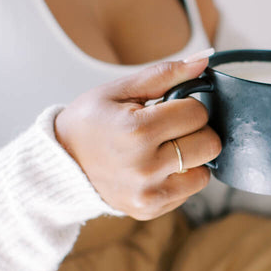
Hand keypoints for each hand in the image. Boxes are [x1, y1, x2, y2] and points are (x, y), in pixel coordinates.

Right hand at [54, 55, 221, 219]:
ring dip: (191, 158)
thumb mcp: (119, 90)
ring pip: (204, 173)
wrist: (61, 163)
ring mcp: (148, 194)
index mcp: (137, 131)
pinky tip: (155, 168)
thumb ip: (164, 74)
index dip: (187, 105)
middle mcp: (145, 167)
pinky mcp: (151, 209)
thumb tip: (203, 61)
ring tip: (163, 150)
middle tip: (169, 129)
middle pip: (209, 144)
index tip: (168, 109)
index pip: (197, 113)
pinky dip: (180, 177)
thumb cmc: (90, 122)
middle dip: (195, 131)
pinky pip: (190, 191)